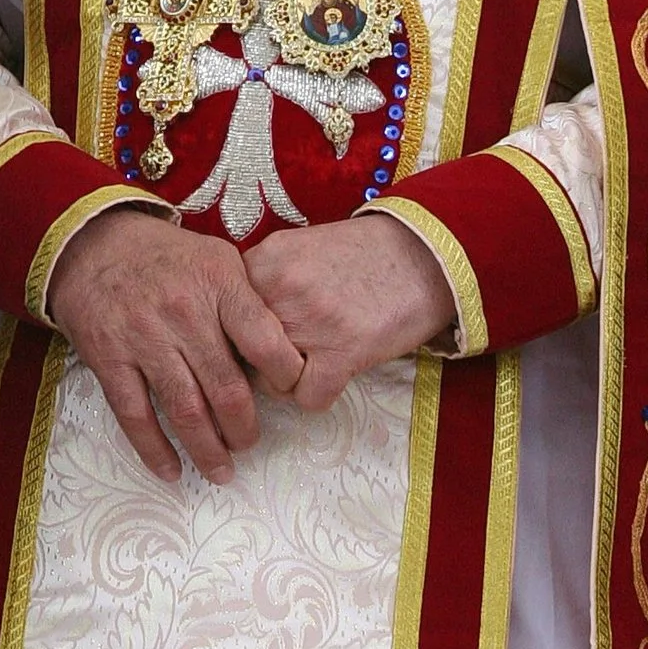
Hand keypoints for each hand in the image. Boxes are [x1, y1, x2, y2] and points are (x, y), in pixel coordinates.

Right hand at [50, 207, 304, 486]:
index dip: (284, 377)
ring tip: (221, 470)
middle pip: (226, 388)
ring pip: (184, 409)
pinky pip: (135, 415)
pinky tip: (172, 470)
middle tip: (249, 444)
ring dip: (207, 449)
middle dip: (244, 428)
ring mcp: (144, 339)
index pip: (264, 343)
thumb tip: (283, 354)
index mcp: (220, 286)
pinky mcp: (110, 360)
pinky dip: (154, 449)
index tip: (290, 394)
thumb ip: (250, 301)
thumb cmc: (168, 257)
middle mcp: (184, 314)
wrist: (94, 244)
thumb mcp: (219, 259)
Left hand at [242, 212, 457, 410]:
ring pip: (271, 380)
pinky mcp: (342, 352)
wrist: (425, 254)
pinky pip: (307, 397)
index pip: (222, 318)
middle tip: (291, 356)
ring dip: (291, 381)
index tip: (257, 342)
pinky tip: (337, 374)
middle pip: (241, 353)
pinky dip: (320, 395)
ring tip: (317, 362)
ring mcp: (309, 322)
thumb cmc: (365, 256)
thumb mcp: (300, 251)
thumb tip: (235, 328)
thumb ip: (265, 282)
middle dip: (261, 364)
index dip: (238, 337)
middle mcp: (278, 291)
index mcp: (264, 263)